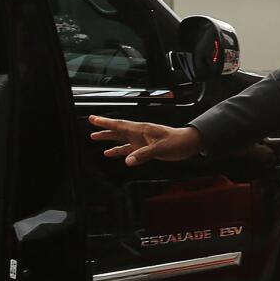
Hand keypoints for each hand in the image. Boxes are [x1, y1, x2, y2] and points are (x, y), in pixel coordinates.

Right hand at [88, 116, 203, 165]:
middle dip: (104, 128)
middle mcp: (139, 134)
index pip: (120, 125)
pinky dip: (120, 151)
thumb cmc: (177, 142)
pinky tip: (113, 154)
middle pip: (117, 130)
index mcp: (141, 130)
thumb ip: (144, 154)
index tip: (93, 118)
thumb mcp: (160, 148)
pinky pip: (129, 149)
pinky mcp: (145, 148)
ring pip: (121, 139)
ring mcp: (142, 141)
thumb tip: (128, 161)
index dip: (106, 122)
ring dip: (109, 139)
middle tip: (91, 125)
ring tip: (95, 138)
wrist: (188, 144)